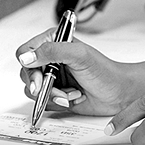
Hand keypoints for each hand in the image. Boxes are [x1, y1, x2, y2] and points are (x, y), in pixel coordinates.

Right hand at [15, 27, 144, 116]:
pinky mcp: (54, 94)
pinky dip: (54, 103)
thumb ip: (52, 51)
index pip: (25, 51)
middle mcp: (50, 59)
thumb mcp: (79, 55)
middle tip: (52, 89)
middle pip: (26, 72)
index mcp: (53, 42)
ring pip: (32, 89)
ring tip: (69, 94)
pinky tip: (71, 99)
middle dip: (41, 84)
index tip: (39, 77)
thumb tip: (26, 56)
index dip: (28, 65)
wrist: (119, 94)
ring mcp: (52, 77)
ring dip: (50, 94)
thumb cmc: (105, 71)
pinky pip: (41, 101)